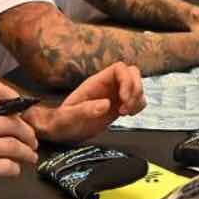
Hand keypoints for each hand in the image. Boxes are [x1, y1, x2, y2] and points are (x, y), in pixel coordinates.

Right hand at [0, 84, 36, 198]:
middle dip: (28, 133)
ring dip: (27, 152)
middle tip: (32, 142)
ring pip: (12, 145)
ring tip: (30, 157)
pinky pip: (4, 167)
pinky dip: (14, 169)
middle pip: (11, 123)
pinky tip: (13, 171)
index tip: (23, 111)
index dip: (14, 98)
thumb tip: (0, 121)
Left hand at [26, 62, 145, 143]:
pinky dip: (138, 106)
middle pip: (132, 73)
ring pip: (137, 85)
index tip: (123, 99)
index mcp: (95, 82)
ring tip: (126, 113)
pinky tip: (128, 114)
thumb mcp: (68, 118)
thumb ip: (84, 110)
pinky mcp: (119, 105)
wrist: (61, 131)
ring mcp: (114, 94)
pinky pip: (136, 98)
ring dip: (137, 99)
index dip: (127, 80)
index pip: (119, 68)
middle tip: (126, 108)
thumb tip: (105, 104)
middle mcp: (107, 85)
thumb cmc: (61, 122)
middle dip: (135, 89)